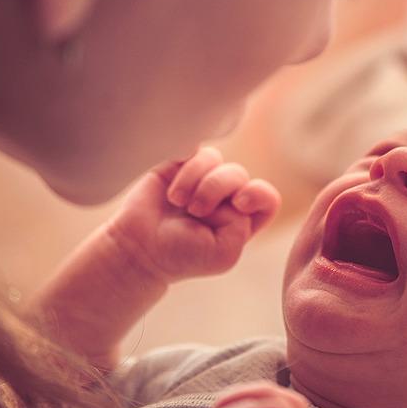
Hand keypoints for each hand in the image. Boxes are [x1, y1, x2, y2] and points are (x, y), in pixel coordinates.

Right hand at [107, 146, 280, 282]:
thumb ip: (242, 225)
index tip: (239, 204)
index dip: (258, 194)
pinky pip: (195, 152)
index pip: (266, 197)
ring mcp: (203, 179)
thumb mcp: (225, 253)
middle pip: (240, 176)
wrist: (140, 248)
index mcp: (242, 220)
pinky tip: (173, 192)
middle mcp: (225, 197)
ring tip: (179, 202)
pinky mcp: (181, 164)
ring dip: (198, 182)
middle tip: (196, 211)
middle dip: (217, 189)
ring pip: (217, 161)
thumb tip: (233, 193)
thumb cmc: (182, 255)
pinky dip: (187, 171)